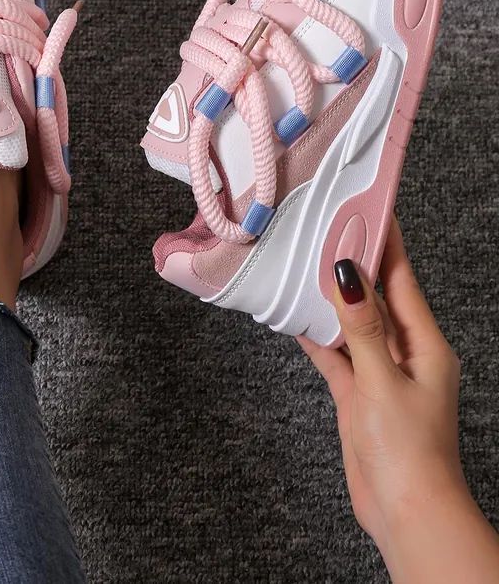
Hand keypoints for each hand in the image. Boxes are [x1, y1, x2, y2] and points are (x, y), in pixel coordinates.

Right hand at [298, 216, 464, 552]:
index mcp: (425, 344)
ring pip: (352, 322)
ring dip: (331, 298)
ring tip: (306, 264)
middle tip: (327, 228)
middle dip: (353, 263)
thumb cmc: (410, 452)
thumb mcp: (383, 382)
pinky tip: (296, 317)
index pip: (402, 279)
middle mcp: (405, 352)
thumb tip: (349, 277)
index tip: (369, 208)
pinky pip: (336, 353)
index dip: (386, 243)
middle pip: (376, 296)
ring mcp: (380, 373)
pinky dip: (318, 335)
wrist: (406, 513)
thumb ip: (363, 329)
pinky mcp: (359, 393)